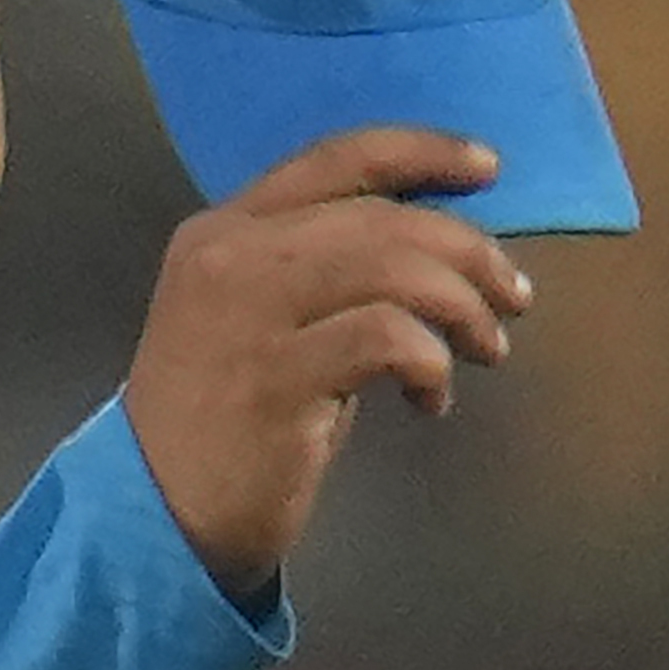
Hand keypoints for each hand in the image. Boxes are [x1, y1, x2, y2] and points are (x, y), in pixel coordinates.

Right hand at [119, 126, 531, 598]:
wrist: (156, 516)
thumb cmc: (222, 421)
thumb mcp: (258, 319)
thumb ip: (323, 271)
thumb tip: (435, 251)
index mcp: (224, 228)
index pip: (338, 158)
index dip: (424, 153)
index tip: (487, 169)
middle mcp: (231, 255)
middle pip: (381, 216)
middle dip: (469, 251)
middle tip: (513, 298)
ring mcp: (248, 314)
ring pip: (392, 267)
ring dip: (463, 307)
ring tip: (485, 350)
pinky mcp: (275, 378)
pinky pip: (386, 338)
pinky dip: (431, 363)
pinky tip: (430, 400)